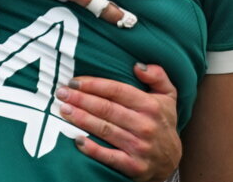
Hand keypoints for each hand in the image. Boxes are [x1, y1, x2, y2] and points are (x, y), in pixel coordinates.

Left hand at [56, 63, 180, 181]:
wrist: (171, 159)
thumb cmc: (162, 120)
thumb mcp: (168, 95)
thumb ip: (157, 75)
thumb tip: (138, 66)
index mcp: (150, 105)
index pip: (116, 90)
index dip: (93, 84)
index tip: (73, 81)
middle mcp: (146, 125)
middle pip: (107, 108)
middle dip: (81, 99)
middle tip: (61, 93)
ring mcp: (140, 147)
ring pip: (105, 129)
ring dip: (81, 119)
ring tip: (63, 110)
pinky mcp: (134, 167)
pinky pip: (109, 157)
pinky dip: (93, 149)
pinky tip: (77, 140)